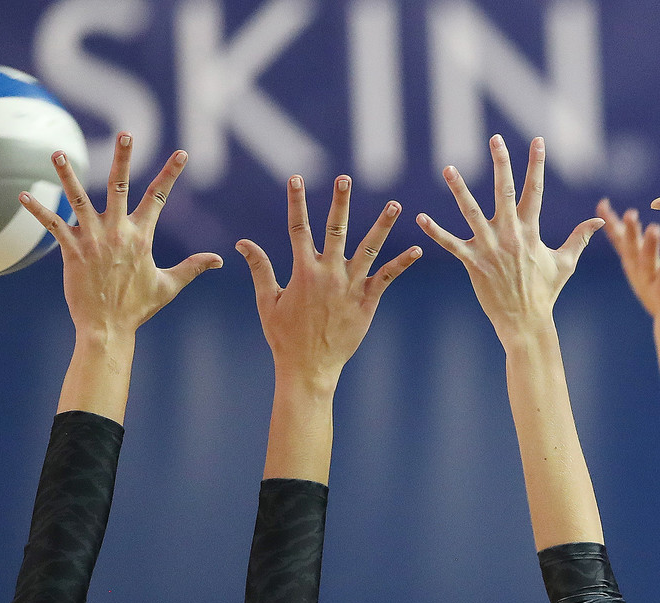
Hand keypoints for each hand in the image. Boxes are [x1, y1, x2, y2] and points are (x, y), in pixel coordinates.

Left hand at [20, 133, 221, 342]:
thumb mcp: (169, 286)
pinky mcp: (71, 250)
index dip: (171, 174)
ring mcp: (93, 239)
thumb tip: (219, 260)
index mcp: (142, 237)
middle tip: (126, 134)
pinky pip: (53, 224)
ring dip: (67, 175)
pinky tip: (23, 195)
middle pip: (120, 186)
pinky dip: (38, 210)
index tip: (181, 154)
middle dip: (123, 158)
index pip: (159, 198)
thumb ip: (192, 267)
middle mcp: (118, 232)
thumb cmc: (137, 308)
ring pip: (79, 198)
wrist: (108, 328)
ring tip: (57, 152)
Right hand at [237, 175, 420, 388]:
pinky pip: (387, 278)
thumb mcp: (267, 301)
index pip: (297, 228)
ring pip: (369, 249)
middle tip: (345, 178)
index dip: (296, 202)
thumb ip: (260, 269)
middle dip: (340, 202)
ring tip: (394, 204)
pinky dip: (402, 263)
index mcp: (303, 272)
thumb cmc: (285, 337)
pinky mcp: (367, 302)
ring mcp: (350, 287)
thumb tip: (242, 242)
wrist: (309, 368)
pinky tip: (417, 249)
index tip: (295, 178)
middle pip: (336, 230)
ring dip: (382, 225)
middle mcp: (329, 274)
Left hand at [417, 135, 601, 346]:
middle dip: (501, 163)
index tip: (538, 141)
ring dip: (459, 189)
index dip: (537, 164)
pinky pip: (451, 244)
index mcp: (531, 232)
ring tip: (448, 167)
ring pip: (471, 212)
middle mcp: (510, 235)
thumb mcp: (565, 263)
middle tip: (495, 138)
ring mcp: (490, 248)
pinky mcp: (473, 263)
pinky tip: (420, 218)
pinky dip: (435, 231)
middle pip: (505, 191)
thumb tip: (599, 221)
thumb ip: (580, 238)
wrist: (526, 321)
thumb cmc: (546, 292)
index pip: (535, 190)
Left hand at [597, 200, 659, 346]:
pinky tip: (603, 205)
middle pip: (646, 267)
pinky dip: (613, 224)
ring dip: (630, 233)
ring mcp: (638, 274)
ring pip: (632, 251)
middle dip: (649, 249)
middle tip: (654, 229)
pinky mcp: (634, 264)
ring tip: (630, 214)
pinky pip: (621, 242)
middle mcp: (646, 286)